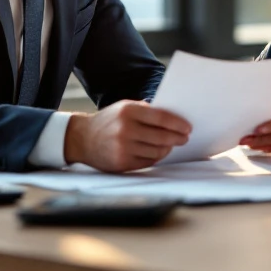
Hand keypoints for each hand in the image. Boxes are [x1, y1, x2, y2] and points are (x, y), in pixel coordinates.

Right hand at [64, 100, 191, 172]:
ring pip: (157, 152)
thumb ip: (146, 111)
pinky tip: (157, 152)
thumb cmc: (109, 121)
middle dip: (177, 138)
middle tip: (184, 138)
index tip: (188, 127)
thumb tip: (173, 119)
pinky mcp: (122, 163)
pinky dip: (156, 157)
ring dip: (167, 149)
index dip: (177, 124)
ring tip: (170, 145)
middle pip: (162, 137)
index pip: (161, 118)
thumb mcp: (124, 107)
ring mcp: (123, 148)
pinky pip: (148, 162)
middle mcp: (125, 129)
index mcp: (128, 111)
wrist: (83, 138)